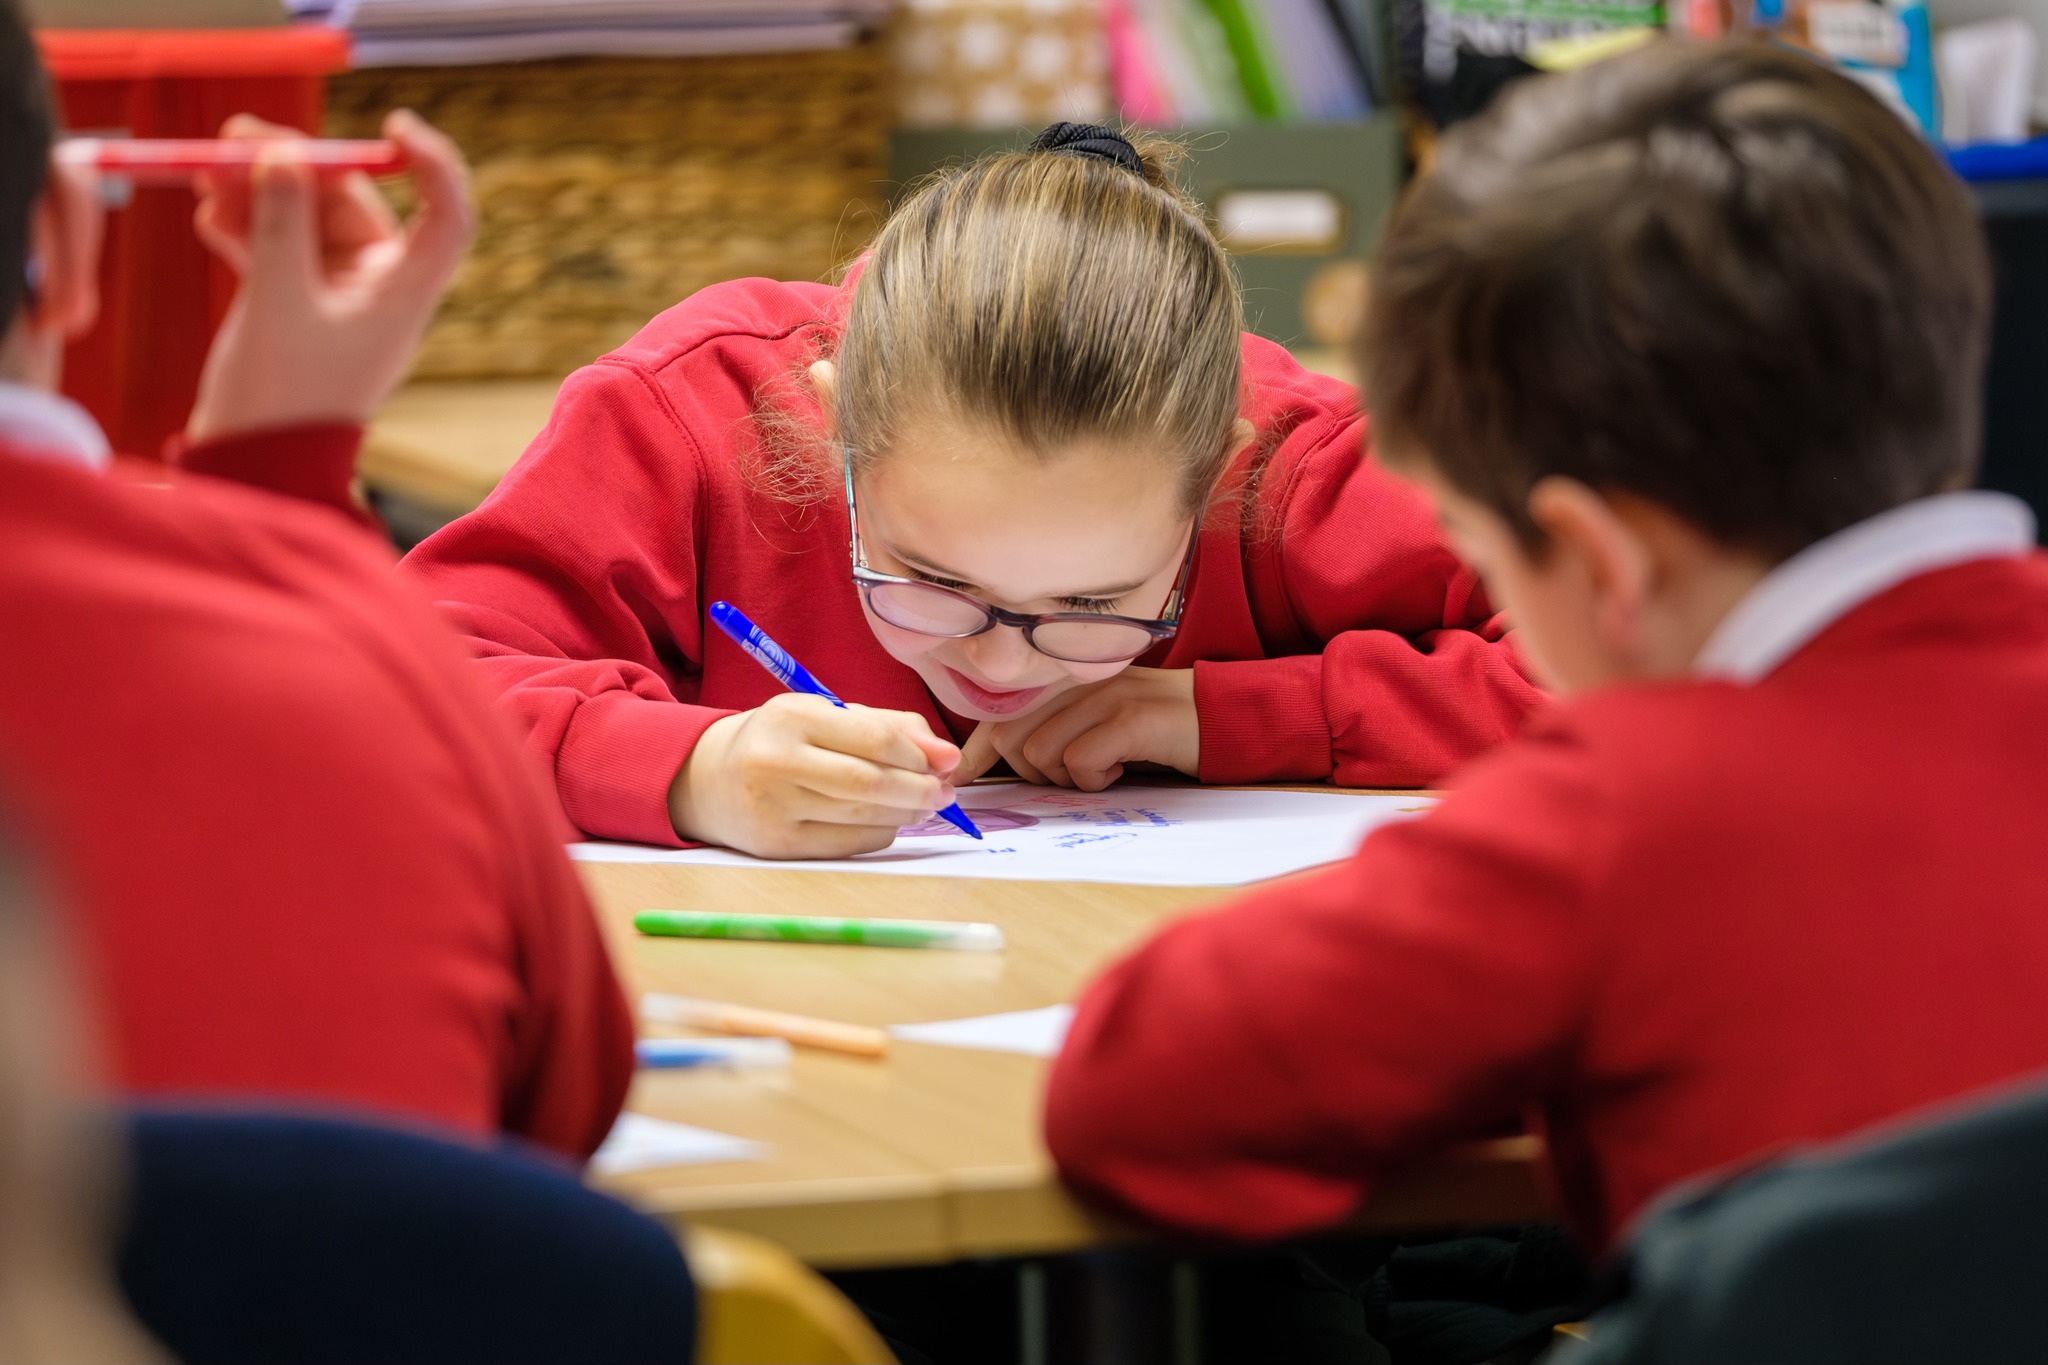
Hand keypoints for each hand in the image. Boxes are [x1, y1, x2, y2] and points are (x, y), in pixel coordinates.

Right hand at [184, 109, 475, 444]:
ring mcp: (339, 295)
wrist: (253, 464)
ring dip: (259, 193)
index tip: (394, 125)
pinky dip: (248, 226)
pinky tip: (210, 218)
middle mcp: (381, 289)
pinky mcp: (299, 303)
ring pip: (307, 219)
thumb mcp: (278, 301)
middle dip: (295, 166)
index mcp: (404, 291)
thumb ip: (280, 225)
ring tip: (206, 177)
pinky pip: (280, 246)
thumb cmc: (281, 397)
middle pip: (352, 202)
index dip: (433, 164)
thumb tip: (283, 155)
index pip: (446, 216)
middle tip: (233, 137)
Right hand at [669, 695, 962, 858]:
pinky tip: (889, 821)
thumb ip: (886, 726)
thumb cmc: (781, 740)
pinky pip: (848, 844)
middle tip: (945, 791)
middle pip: (870, 785)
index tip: (948, 762)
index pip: (874, 740)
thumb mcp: (824, 715)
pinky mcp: (777, 846)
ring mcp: (773, 809)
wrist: (707, 778)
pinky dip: (880, 833)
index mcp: (791, 717)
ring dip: (906, 814)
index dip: (920, 755)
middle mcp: (776, 763)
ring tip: (923, 804)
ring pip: (862, 818)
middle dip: (919, 790)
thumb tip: (946, 755)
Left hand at [956, 667, 1197, 790]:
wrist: (1217, 715)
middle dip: (1027, 774)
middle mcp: (1075, 681)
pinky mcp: (1128, 719)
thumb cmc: (1152, 729)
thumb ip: (1054, 729)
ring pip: (1040, 753)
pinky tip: (1119, 769)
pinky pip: (1079, 762)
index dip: (974, 751)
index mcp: (1062, 681)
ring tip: (1102, 770)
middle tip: (1069, 777)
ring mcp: (1101, 697)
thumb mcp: (1096, 722)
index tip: (962, 781)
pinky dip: (1094, 780)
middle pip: (1010, 737)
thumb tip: (1005, 761)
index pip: (1000, 713)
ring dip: (1065, 779)